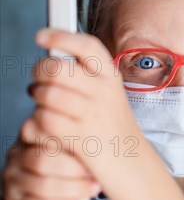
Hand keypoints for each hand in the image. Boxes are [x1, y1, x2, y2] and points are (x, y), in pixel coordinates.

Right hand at [2, 137, 99, 199]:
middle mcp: (16, 156)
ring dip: (74, 189)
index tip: (98, 152)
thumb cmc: (68, 162)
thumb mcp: (70, 146)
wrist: (52, 187)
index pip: (49, 136)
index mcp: (31, 135)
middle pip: (44, 161)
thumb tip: (99, 137)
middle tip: (96, 175)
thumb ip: (77, 139)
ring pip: (43, 186)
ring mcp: (13, 180)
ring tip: (94, 188)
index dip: (74, 146)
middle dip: (75, 171)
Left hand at [22, 29, 144, 186]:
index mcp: (110, 77)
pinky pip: (43, 120)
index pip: (87, 46)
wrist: (130, 163)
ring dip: (37, 100)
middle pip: (58, 68)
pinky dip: (37, 123)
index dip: (61, 37)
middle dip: (39, 72)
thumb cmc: (111, 126)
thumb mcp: (106, 94)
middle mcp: (105, 92)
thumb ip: (84, 75)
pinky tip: (47, 126)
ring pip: (47, 94)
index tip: (41, 36)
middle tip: (39, 80)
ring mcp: (94, 114)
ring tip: (45, 106)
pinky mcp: (80, 137)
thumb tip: (49, 58)